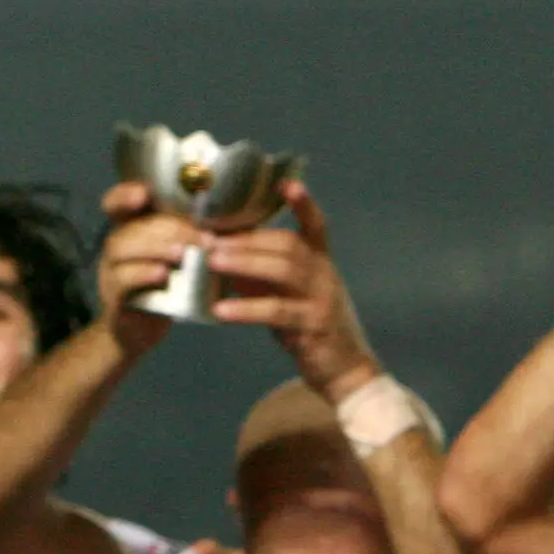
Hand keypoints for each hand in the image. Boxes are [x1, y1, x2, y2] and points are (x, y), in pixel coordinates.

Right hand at [95, 180, 197, 355]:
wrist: (139, 332)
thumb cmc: (165, 291)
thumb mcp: (181, 261)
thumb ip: (194, 240)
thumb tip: (234, 222)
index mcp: (132, 232)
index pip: (117, 204)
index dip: (125, 195)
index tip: (144, 193)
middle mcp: (117, 247)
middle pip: (130, 225)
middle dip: (168, 228)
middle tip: (202, 238)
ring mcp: (110, 271)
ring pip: (120, 248)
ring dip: (155, 247)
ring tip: (182, 254)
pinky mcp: (113, 297)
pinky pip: (121, 280)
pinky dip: (142, 274)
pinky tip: (162, 274)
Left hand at [206, 181, 378, 399]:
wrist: (344, 371)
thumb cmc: (308, 329)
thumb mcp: (286, 296)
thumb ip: (261, 276)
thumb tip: (222, 254)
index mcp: (321, 263)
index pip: (316, 225)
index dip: (303, 203)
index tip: (286, 183)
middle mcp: (325, 274)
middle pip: (287, 244)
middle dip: (246, 239)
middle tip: (209, 238)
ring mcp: (322, 298)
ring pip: (284, 270)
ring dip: (244, 262)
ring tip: (212, 261)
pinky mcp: (314, 325)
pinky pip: (277, 311)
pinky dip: (247, 308)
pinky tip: (221, 309)